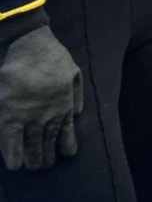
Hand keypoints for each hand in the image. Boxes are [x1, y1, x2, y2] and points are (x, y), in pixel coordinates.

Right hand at [0, 15, 82, 170]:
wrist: (30, 48)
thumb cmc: (53, 57)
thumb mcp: (74, 73)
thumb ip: (77, 95)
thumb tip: (78, 114)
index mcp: (64, 105)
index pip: (66, 132)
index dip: (66, 145)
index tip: (68, 155)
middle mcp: (47, 115)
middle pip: (47, 142)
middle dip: (46, 156)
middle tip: (44, 165)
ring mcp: (28, 116)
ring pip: (30, 145)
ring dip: (31, 159)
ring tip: (31, 168)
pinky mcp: (8, 114)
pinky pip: (9, 140)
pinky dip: (11, 154)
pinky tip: (13, 165)